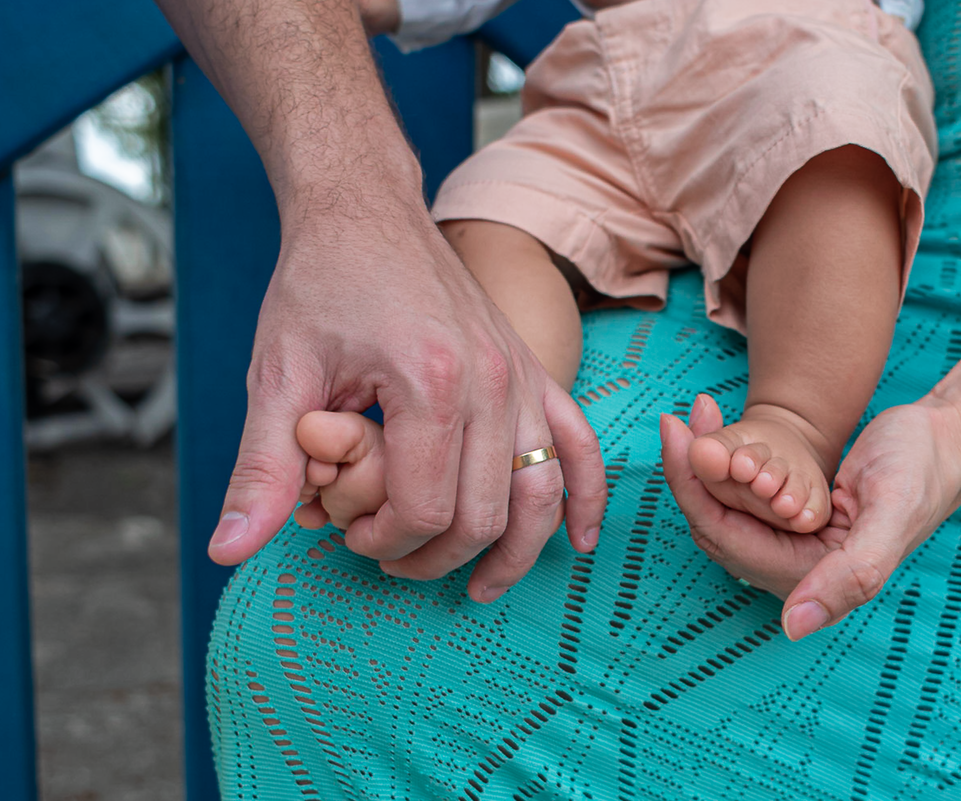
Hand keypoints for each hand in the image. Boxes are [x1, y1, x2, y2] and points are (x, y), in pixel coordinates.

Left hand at [209, 194, 606, 602]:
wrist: (365, 211)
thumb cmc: (320, 285)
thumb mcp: (280, 374)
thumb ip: (264, 466)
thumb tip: (228, 549)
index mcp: (430, 383)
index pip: (426, 509)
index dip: (384, 542)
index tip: (347, 535)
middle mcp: (492, 382)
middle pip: (483, 514)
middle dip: (433, 556)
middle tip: (388, 558)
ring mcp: (522, 374)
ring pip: (540, 494)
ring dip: (512, 553)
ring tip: (479, 588)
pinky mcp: (534, 369)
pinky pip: (579, 446)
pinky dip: (586, 498)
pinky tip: (580, 538)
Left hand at [661, 394, 960, 639]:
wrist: (941, 443)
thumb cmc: (920, 474)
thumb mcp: (889, 519)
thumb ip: (850, 577)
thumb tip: (792, 627)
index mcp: (807, 581)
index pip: (723, 538)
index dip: (691, 489)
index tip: (675, 434)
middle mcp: (789, 570)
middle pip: (712, 523)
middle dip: (687, 471)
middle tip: (675, 420)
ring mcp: (785, 543)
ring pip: (720, 506)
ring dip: (699, 462)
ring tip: (692, 414)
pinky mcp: (784, 516)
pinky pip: (736, 493)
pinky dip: (721, 460)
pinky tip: (714, 423)